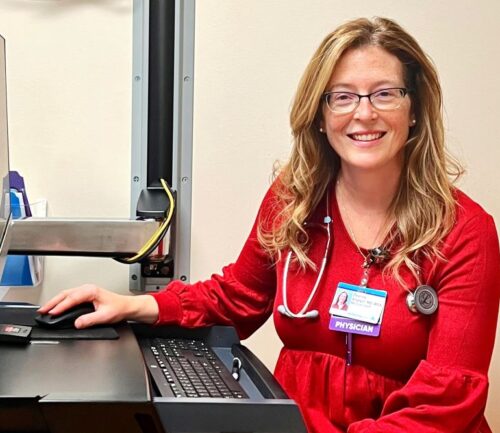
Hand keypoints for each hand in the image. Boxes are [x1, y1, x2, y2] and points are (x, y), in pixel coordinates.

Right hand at [37, 284, 158, 328]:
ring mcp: (86, 290)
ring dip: (55, 301)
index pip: (72, 299)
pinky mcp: (85, 294)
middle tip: (42, 311)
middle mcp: (88, 289)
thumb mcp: (105, 316)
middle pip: (66, 294)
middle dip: (53, 302)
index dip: (61, 306)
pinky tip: (56, 306)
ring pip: (66, 294)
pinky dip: (61, 301)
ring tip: (45, 309)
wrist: (126, 306)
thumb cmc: (119, 308)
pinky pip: (70, 296)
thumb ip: (90, 320)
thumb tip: (77, 323)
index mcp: (92, 291)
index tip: (52, 313)